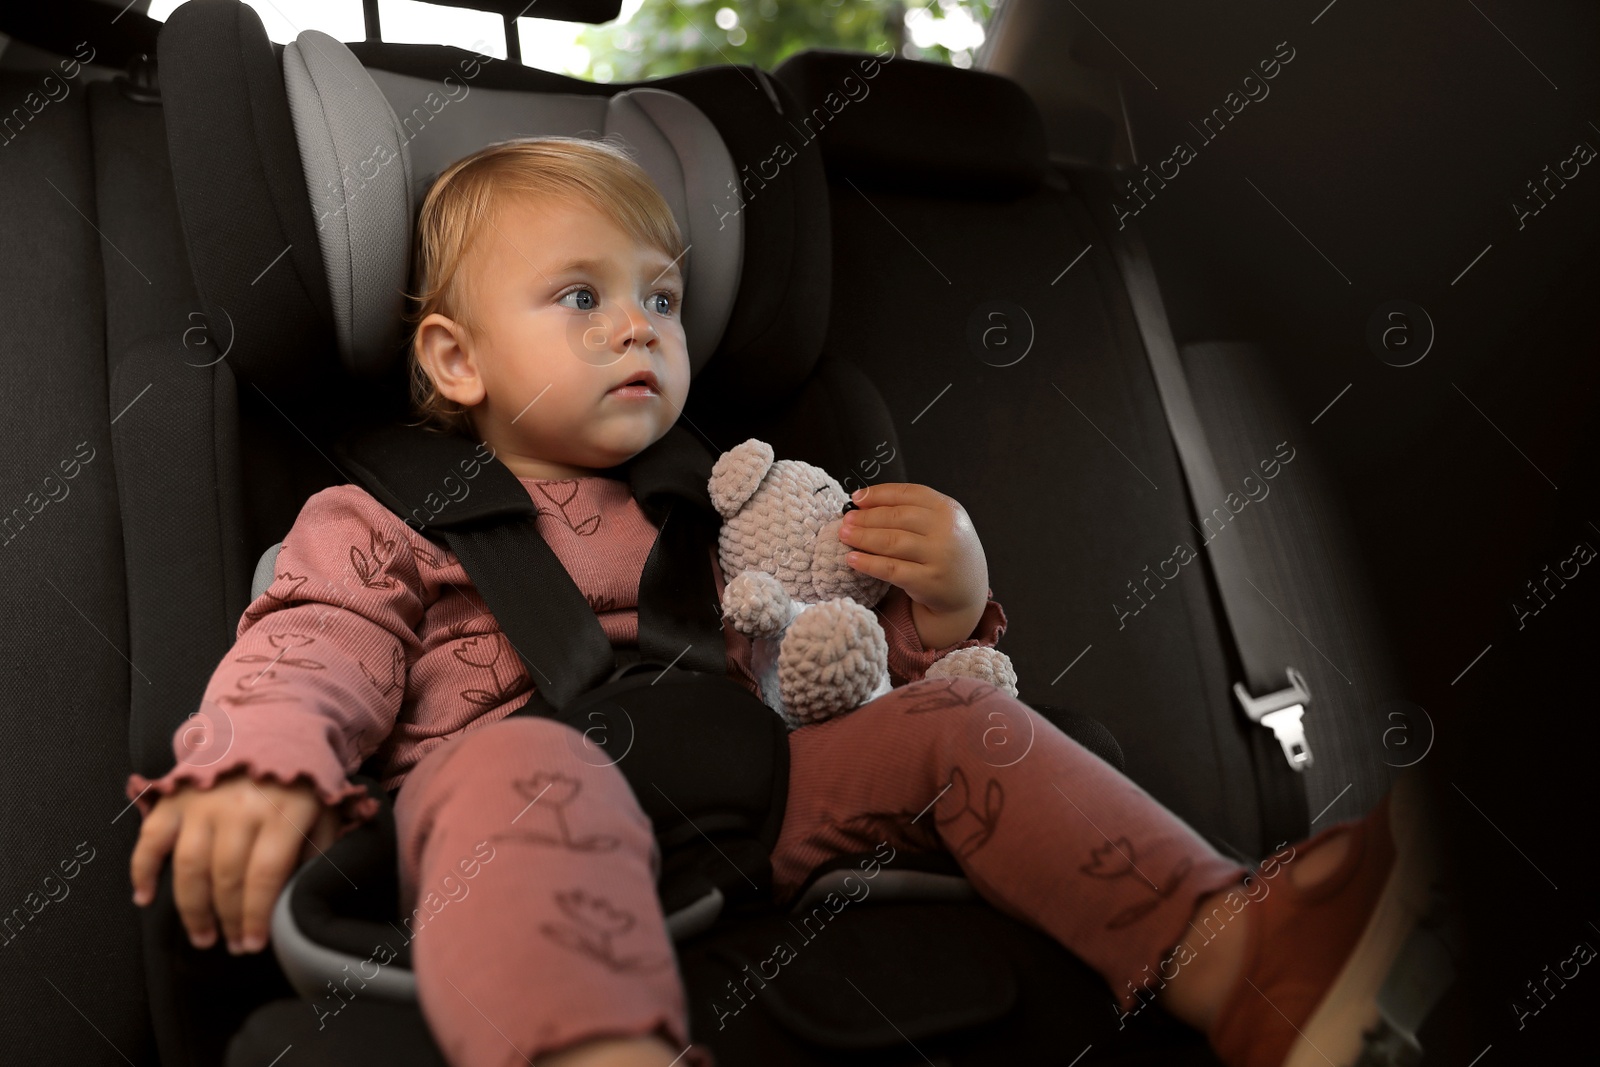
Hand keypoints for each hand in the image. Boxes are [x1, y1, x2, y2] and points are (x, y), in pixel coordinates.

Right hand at [130, 769, 340, 954]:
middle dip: (228, 920)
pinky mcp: (175, 797)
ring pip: (189, 867)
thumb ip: (316, 852)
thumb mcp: (325, 811)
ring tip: (203, 936)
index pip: (264, 876)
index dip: (257, 915)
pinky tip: (144, 898)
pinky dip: (142, 870)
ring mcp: (202, 802)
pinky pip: (151, 838)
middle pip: (225, 877)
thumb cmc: (302, 780)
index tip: (254, 944)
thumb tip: (298, 897)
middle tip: (232, 946)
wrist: (272, 723)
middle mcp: (238, 808)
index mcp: (281, 812)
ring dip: (192, 909)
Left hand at [838, 483, 988, 645]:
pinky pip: (891, 569)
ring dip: (862, 537)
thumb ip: (911, 511)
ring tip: (843, 535)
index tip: (856, 498)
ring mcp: (939, 556)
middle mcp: (946, 530)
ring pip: (892, 541)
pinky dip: (868, 563)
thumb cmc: (944, 552)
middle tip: (845, 520)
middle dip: (866, 517)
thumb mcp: (939, 524)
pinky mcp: (928, 581)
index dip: (879, 494)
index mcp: (948, 509)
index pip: (908, 494)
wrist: (967, 592)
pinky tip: (852, 559)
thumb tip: (863, 502)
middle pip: (897, 517)